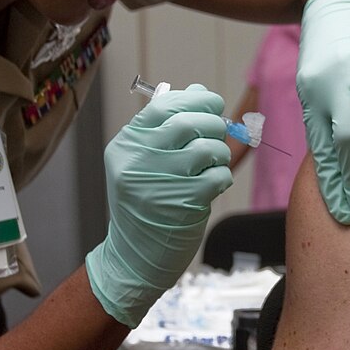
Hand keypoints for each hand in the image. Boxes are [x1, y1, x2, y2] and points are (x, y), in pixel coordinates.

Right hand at [85, 84, 232, 326]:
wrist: (134, 258)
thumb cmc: (147, 203)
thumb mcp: (146, 161)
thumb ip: (169, 126)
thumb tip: (199, 91)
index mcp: (126, 145)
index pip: (163, 106)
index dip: (196, 100)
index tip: (213, 104)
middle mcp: (137, 161)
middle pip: (188, 123)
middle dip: (213, 124)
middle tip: (218, 134)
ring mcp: (158, 183)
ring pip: (206, 148)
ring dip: (220, 152)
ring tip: (214, 163)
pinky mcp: (181, 204)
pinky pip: (217, 176)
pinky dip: (223, 176)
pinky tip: (214, 184)